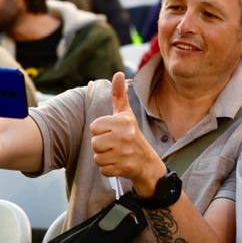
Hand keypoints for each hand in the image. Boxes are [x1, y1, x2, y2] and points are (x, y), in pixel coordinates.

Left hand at [90, 72, 166, 196]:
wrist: (147, 161)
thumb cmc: (132, 134)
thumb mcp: (126, 114)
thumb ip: (119, 95)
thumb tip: (118, 73)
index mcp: (123, 121)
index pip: (94, 127)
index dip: (101, 131)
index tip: (112, 132)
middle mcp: (125, 136)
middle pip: (94, 143)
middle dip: (101, 146)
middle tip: (114, 145)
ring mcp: (125, 153)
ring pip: (97, 157)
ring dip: (104, 158)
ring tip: (116, 154)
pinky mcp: (124, 168)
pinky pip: (103, 169)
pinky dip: (108, 169)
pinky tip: (118, 163)